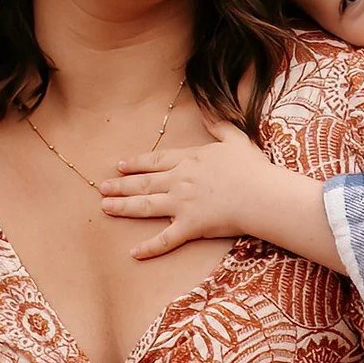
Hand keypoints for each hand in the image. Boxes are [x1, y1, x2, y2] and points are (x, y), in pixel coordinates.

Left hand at [98, 121, 278, 260]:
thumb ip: (220, 125)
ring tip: (105, 208)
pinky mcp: (190, 227)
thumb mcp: (236, 139)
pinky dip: (149, 248)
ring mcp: (182, 204)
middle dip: (120, 185)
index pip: (156, 161)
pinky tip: (133, 253)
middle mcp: (179, 181)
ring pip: (145, 206)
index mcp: (189, 160)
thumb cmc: (252, 168)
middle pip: (143, 183)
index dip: (136, 163)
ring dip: (123, 208)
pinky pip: (165, 239)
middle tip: (102, 188)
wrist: (261, 194)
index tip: (120, 165)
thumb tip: (209, 109)